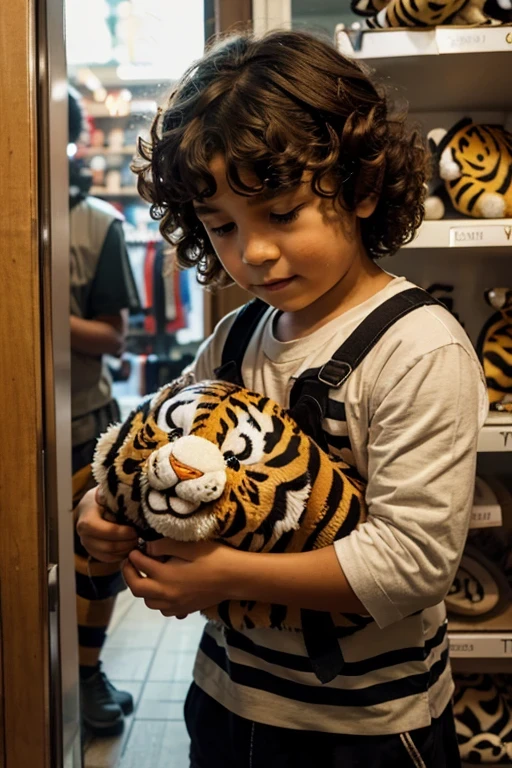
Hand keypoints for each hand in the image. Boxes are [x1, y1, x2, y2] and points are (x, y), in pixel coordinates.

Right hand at [76, 487, 137, 562]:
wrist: (90, 505)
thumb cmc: (102, 498)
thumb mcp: (108, 495)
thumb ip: (118, 502)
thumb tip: (136, 509)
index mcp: (87, 520)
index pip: (106, 531)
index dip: (122, 533)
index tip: (134, 530)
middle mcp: (83, 535)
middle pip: (108, 546)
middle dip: (126, 543)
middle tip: (138, 537)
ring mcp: (87, 545)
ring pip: (109, 555)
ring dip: (125, 550)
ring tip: (136, 541)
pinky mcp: (93, 552)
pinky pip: (108, 559)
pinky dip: (121, 556)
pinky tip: (129, 547)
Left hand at [122, 538, 237, 617]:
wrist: (236, 578)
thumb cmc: (214, 557)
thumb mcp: (188, 546)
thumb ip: (164, 546)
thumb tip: (146, 548)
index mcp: (165, 576)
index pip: (140, 565)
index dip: (133, 555)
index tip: (134, 548)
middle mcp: (166, 594)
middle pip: (137, 589)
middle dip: (129, 574)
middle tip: (129, 563)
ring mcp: (175, 605)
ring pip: (148, 602)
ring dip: (142, 589)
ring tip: (145, 576)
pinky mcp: (184, 610)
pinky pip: (163, 610)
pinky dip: (157, 601)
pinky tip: (162, 590)